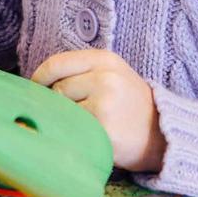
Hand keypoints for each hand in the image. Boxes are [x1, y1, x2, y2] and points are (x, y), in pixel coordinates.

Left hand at [32, 49, 165, 171]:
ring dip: (66, 120)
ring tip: (82, 124)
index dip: (40, 77)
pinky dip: (73, 135)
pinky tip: (86, 137)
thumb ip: (81, 71)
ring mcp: (105, 105)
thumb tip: (39, 83)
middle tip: (69, 112)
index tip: (35, 88)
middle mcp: (105, 78)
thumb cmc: (130, 103)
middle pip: (58, 89)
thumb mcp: (112, 74)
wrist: (162, 133)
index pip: (57, 63)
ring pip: (64, 110)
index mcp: (105, 60)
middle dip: (57, 102)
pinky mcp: (104, 131)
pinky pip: (73, 130)